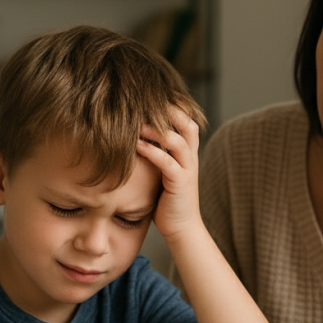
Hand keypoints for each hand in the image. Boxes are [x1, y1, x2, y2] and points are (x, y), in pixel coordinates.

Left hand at [136, 106, 200, 239]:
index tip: (150, 94)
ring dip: (157, 129)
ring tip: (137, 122)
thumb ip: (155, 153)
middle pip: (188, 123)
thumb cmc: (166, 199)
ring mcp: (187, 169)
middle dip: (169, 110)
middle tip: (146, 100)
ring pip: (178, 140)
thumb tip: (132, 135)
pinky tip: (136, 145)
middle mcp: (190, 157)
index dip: (172, 105)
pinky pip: (168, 162)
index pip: (186, 120)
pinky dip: (152, 151)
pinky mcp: (181, 183)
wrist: (181, 228)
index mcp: (187, 152)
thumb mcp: (162, 171)